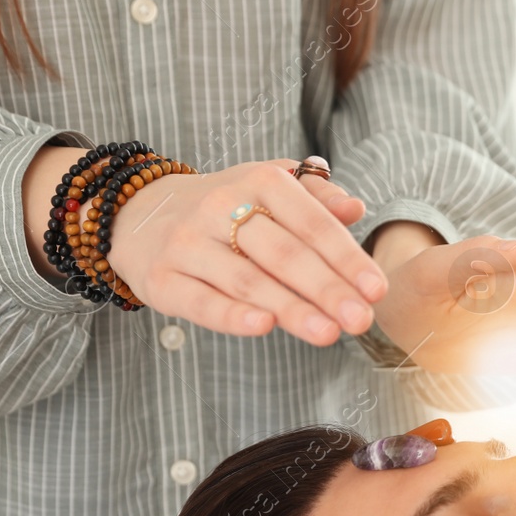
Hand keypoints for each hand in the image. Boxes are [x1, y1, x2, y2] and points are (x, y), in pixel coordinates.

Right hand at [102, 158, 387, 345]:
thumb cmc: (226, 206)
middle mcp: (219, 207)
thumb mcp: (270, 188)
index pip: (311, 223)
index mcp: (258, 181)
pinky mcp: (161, 279)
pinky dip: (232, 315)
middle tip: (362, 320)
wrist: (137, 211)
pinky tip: (264, 327)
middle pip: (284, 254)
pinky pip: (201, 301)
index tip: (377, 290)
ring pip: (248, 280)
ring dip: (292, 309)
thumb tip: (356, 208)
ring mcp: (187, 244)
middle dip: (328, 289)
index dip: (346, 257)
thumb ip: (316, 198)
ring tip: (329, 333)